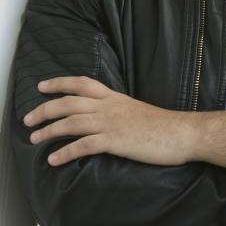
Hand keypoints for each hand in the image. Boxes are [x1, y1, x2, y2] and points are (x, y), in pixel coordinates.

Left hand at [23, 76, 194, 166]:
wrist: (179, 132)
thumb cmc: (161, 124)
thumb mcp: (135, 109)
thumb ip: (116, 109)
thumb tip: (102, 116)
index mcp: (114, 96)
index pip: (82, 83)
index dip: (60, 83)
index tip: (42, 86)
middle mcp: (109, 106)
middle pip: (69, 102)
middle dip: (45, 109)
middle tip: (28, 119)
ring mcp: (111, 122)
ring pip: (71, 122)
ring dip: (49, 131)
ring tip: (34, 139)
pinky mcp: (115, 141)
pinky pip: (84, 145)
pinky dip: (66, 152)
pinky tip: (54, 159)